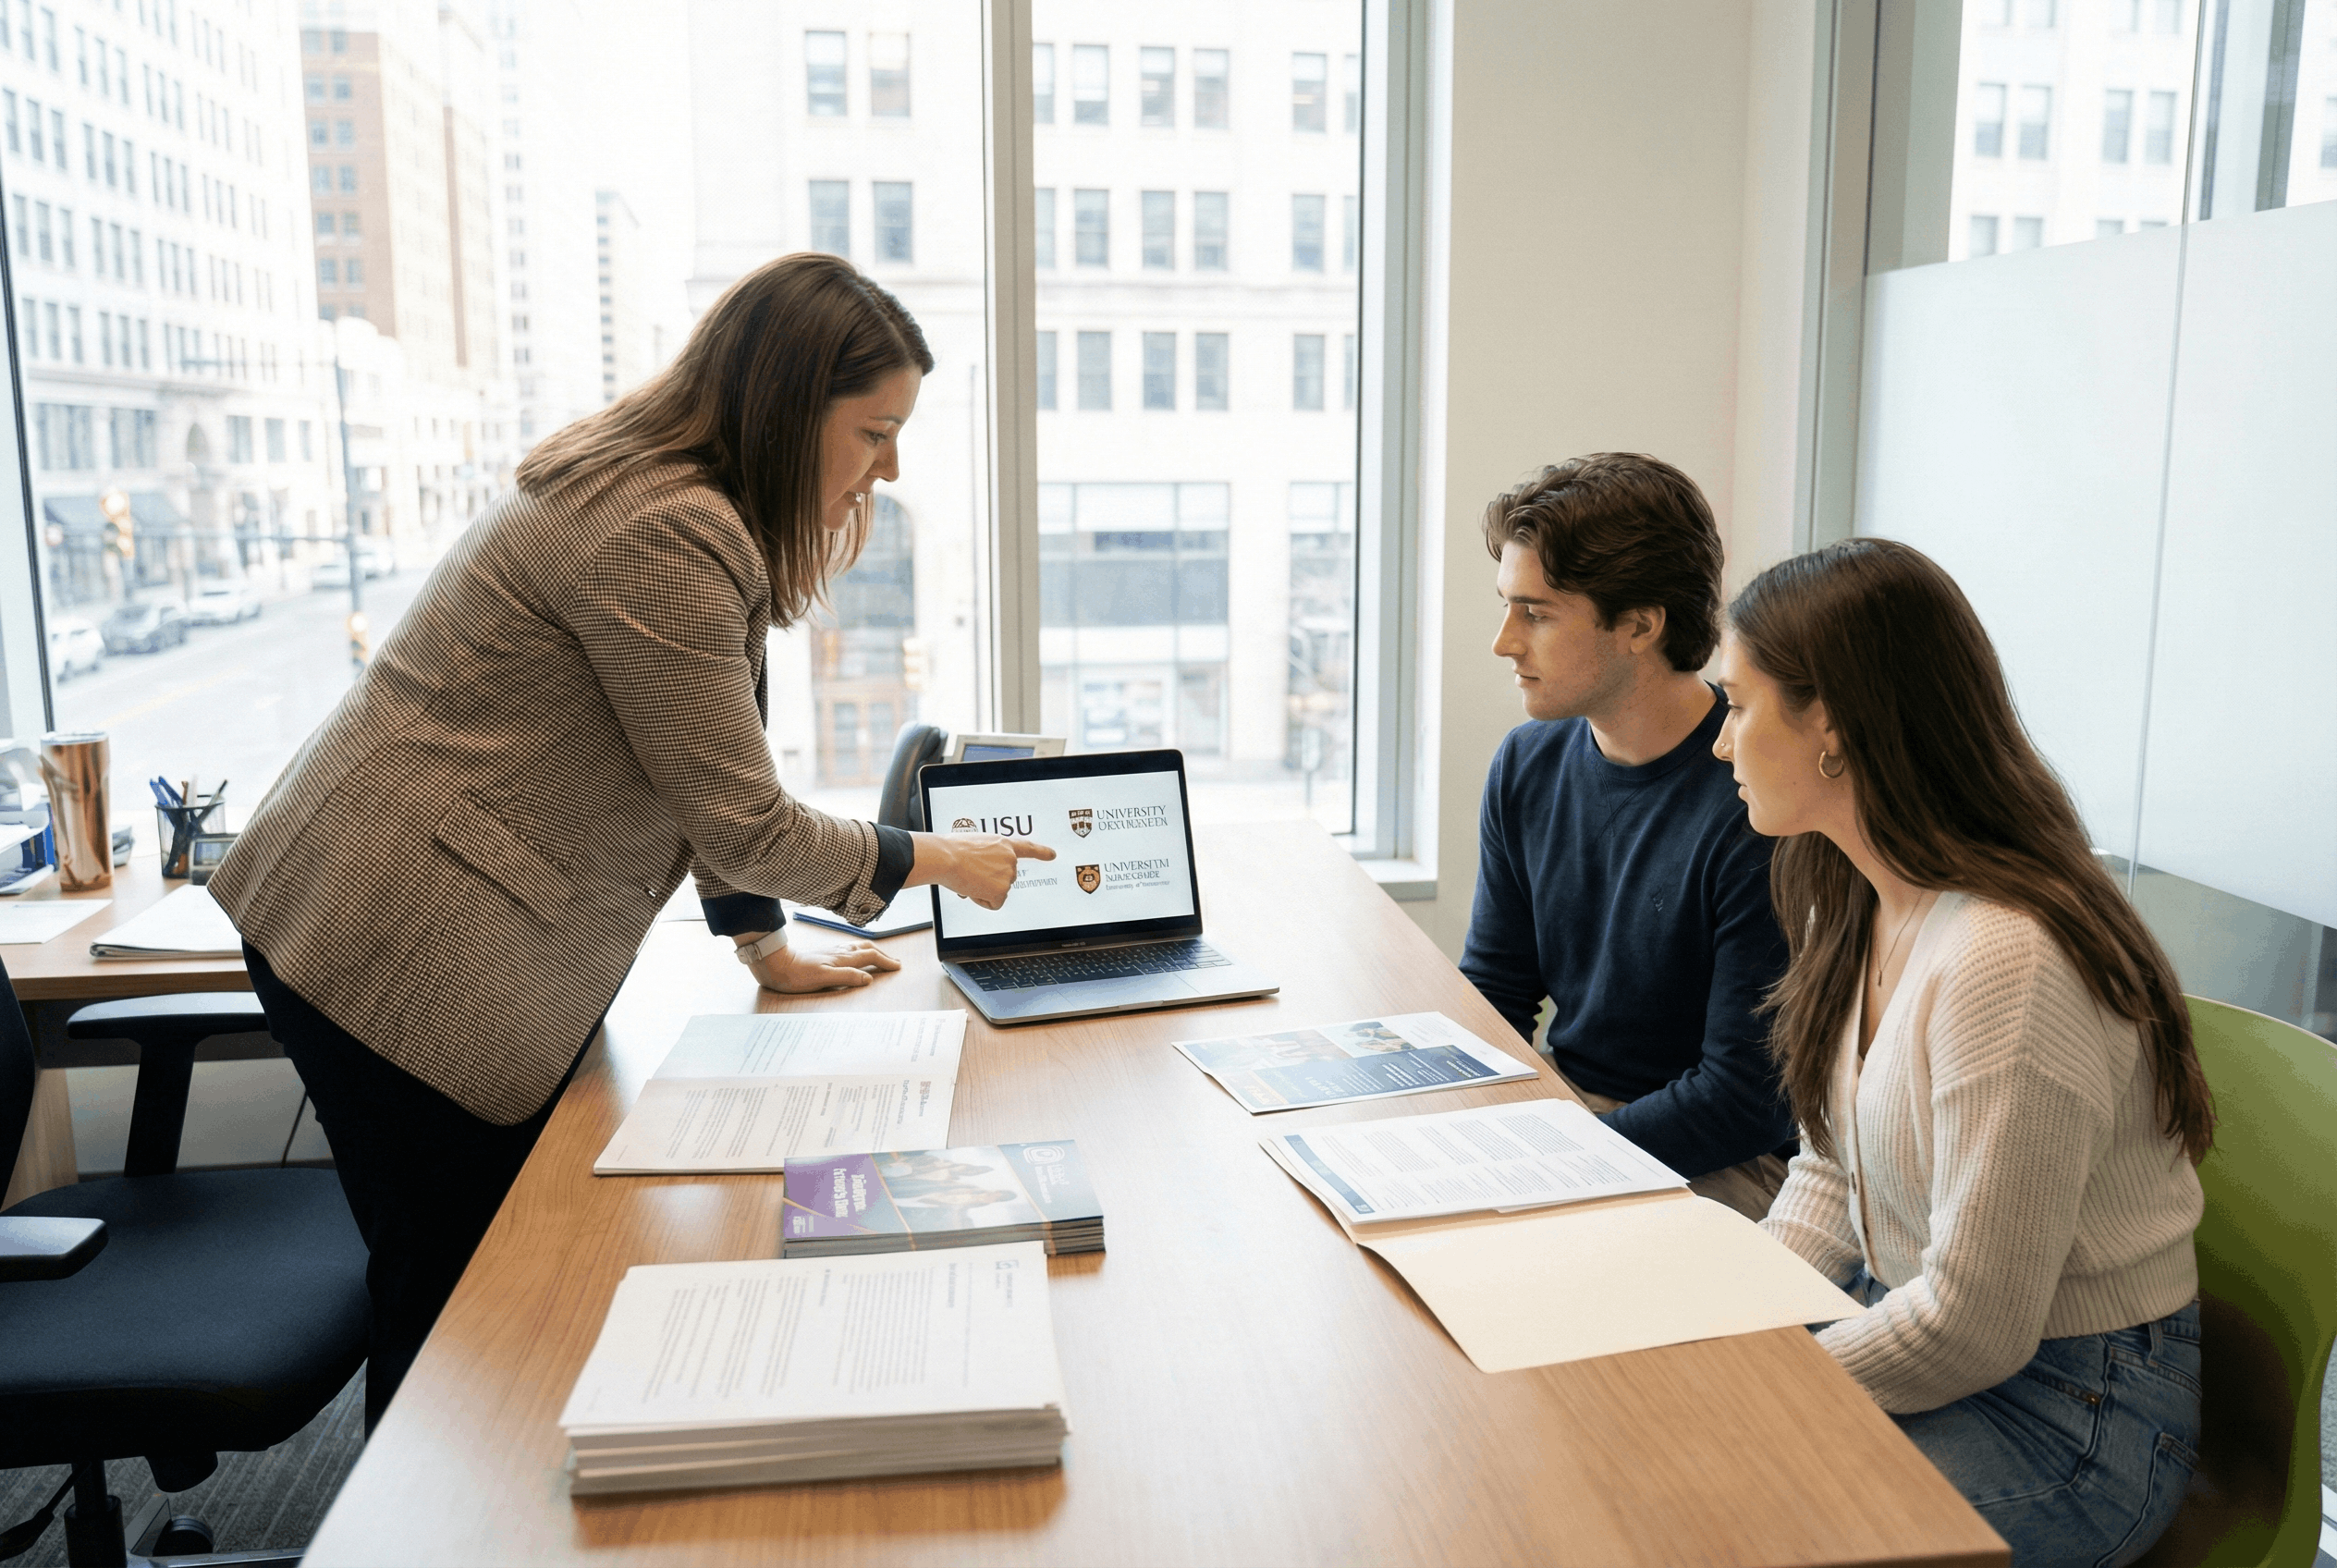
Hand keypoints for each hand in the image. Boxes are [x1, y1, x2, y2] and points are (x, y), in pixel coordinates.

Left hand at [740, 936, 901, 993]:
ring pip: (858, 947)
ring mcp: (831, 951)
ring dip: (872, 951)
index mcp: (842, 958)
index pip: (870, 957)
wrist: (775, 963)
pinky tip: (854, 954)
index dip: (886, 962)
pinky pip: (849, 948)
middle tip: (894, 962)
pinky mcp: (824, 953)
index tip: (897, 967)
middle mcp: (839, 952)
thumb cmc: (796, 974)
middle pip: (867, 948)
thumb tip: (868, 978)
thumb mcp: (823, 979)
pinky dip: (860, 951)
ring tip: (880, 956)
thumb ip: (847, 977)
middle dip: (883, 954)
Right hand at [908, 832, 1055, 910]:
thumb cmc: (952, 849)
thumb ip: (986, 855)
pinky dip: (982, 901)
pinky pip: (993, 904)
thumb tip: (980, 875)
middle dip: (989, 880)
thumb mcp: (974, 844)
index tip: (1052, 854)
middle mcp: (1010, 859)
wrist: (947, 857)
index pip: (1027, 847)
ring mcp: (1008, 875)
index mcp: (1003, 844)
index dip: (1041, 852)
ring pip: (998, 892)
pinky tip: (972, 888)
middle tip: (971, 872)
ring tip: (968, 877)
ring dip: (983, 890)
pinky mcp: (1001, 890)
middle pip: (1005, 879)